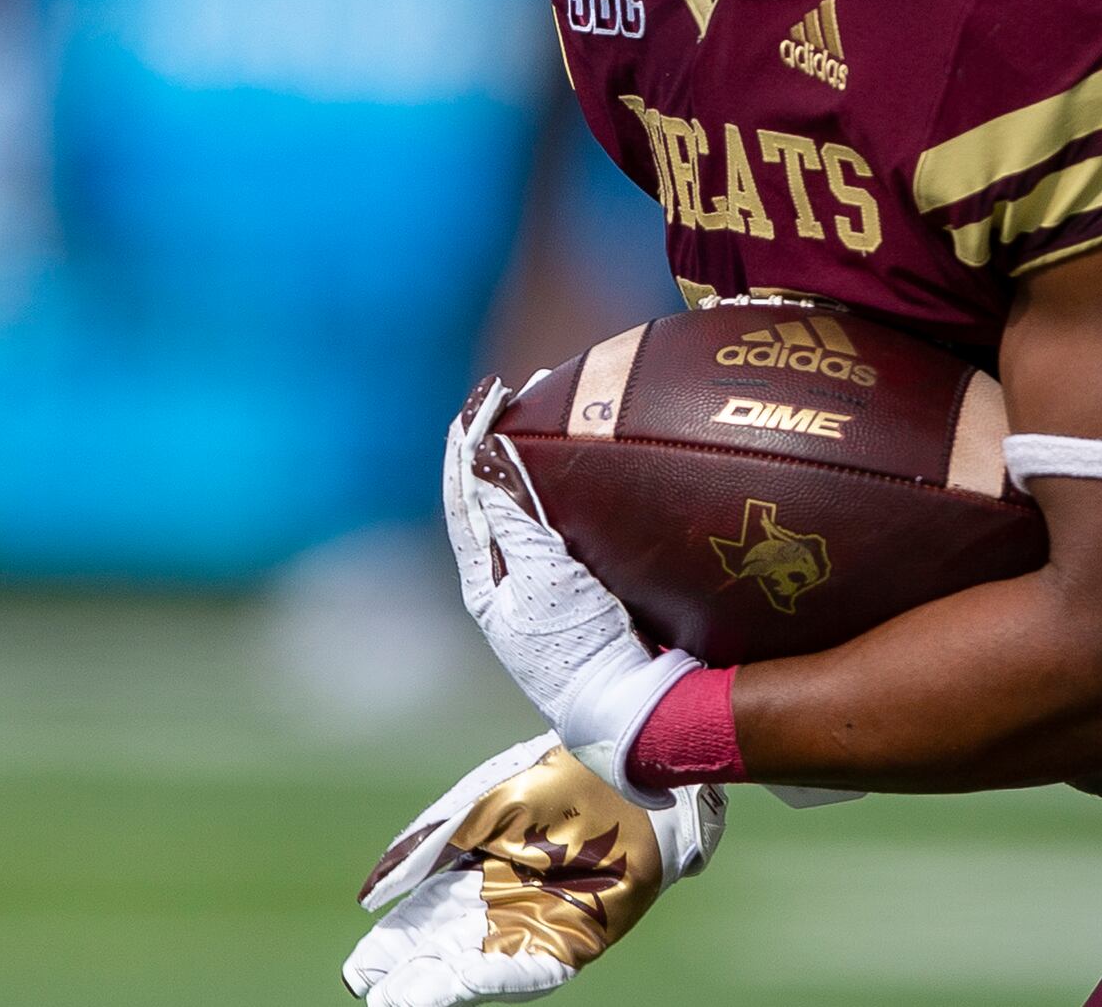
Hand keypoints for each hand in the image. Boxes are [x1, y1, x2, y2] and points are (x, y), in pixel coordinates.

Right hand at [344, 733, 725, 1006]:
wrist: (617, 772)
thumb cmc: (549, 780)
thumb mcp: (473, 811)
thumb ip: (423, 851)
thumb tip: (370, 895)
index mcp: (472, 873)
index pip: (420, 920)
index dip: (390, 947)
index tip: (359, 972)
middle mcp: (498, 906)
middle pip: (442, 951)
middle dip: (408, 975)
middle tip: (374, 994)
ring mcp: (533, 925)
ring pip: (475, 967)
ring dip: (438, 985)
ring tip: (398, 1002)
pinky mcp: (572, 941)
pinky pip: (527, 968)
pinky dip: (494, 976)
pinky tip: (461, 982)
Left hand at [443, 376, 700, 801]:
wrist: (636, 711)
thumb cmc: (580, 647)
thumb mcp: (541, 576)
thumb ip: (514, 514)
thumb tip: (486, 454)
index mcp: (485, 582)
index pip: (465, 495)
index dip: (470, 440)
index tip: (490, 392)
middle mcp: (512, 583)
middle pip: (497, 497)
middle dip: (506, 442)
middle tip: (531, 390)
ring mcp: (552, 589)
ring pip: (535, 510)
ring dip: (543, 462)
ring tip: (563, 413)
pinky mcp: (592, 592)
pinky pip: (575, 527)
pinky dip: (580, 491)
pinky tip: (604, 469)